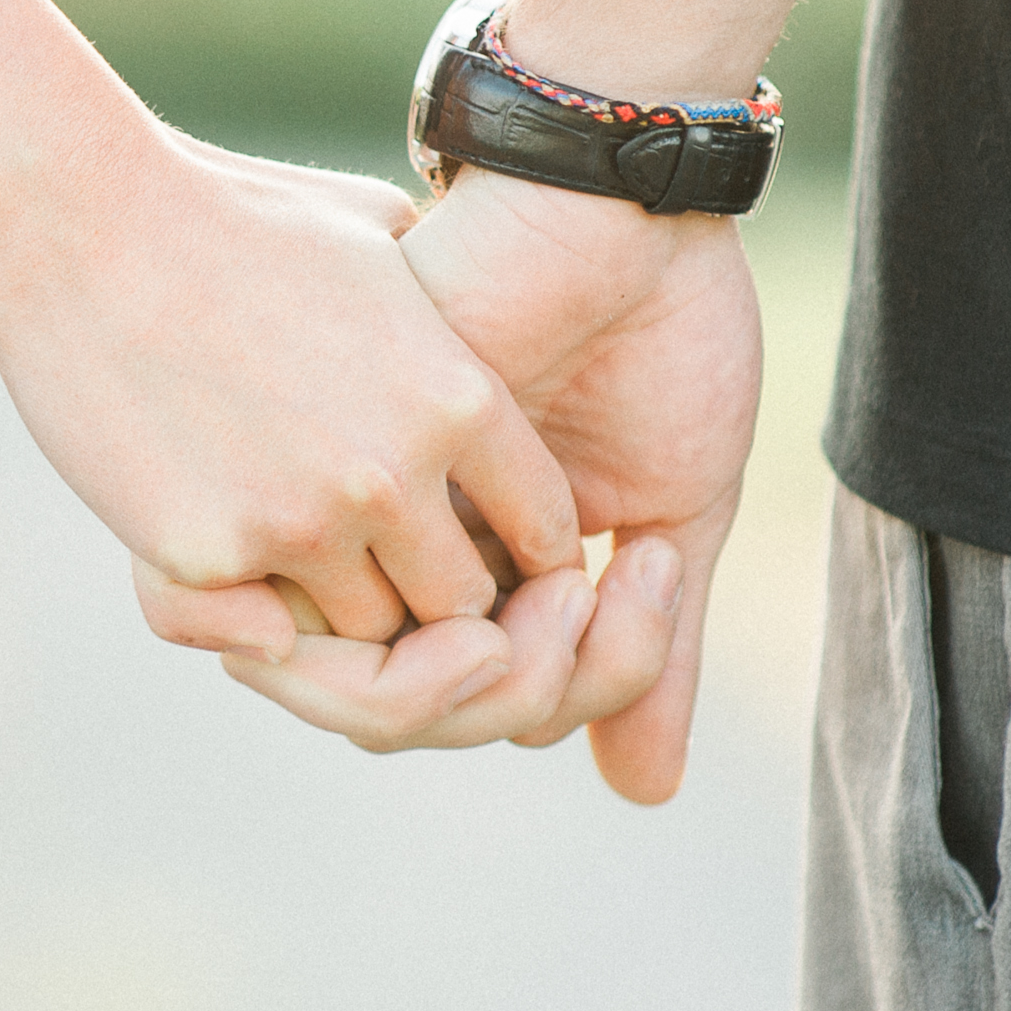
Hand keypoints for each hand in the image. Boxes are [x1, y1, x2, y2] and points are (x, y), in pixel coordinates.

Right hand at [0, 132, 586, 660]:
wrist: (77, 225)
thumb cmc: (226, 214)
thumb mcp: (374, 234)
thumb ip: (444, 309)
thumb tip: (477, 327)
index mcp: (456, 398)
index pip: (546, 529)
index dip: (514, 543)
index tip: (470, 530)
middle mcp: (392, 477)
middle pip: (461, 605)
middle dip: (428, 594)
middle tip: (380, 560)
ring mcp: (298, 525)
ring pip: (364, 634)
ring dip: (337, 604)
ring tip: (300, 551)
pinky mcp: (205, 557)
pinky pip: (257, 627)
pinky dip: (246, 597)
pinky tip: (221, 528)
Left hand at [396, 169, 761, 801]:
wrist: (622, 213)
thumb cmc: (654, 334)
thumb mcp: (670, 511)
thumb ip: (643, 655)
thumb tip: (642, 798)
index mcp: (465, 561)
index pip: (481, 707)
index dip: (577, 693)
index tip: (650, 583)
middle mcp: (398, 555)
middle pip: (435, 722)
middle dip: (565, 690)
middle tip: (635, 585)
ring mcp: (362, 526)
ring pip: (402, 710)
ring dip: (539, 673)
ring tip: (611, 567)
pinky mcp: (340, 490)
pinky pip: (373, 646)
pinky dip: (486, 645)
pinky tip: (562, 572)